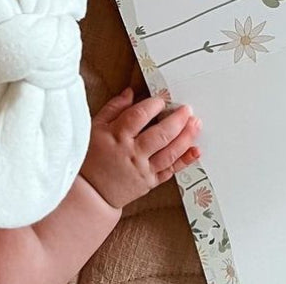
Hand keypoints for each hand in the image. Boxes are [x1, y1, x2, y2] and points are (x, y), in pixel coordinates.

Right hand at [81, 88, 201, 208]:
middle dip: (178, 120)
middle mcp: (132, 153)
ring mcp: (143, 169)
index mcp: (117, 136)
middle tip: (187, 109)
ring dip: (186, 137)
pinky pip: (171, 171)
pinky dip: (185, 160)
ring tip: (196, 124)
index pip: (138, 116)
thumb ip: (114, 108)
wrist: (90, 192)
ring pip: (169, 152)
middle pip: (160, 134)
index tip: (161, 100)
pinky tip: (195, 151)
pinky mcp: (150, 182)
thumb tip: (130, 92)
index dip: (152, 105)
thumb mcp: (95, 128)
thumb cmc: (91, 158)